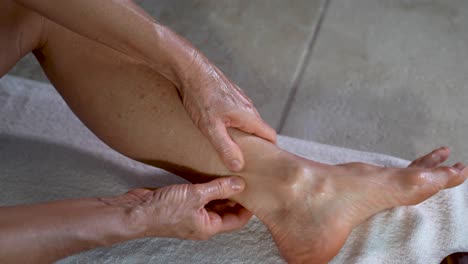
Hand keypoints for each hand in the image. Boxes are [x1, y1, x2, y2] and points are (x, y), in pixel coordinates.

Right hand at [105, 176, 251, 239]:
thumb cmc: (162, 211)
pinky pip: (201, 195)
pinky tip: (212, 173)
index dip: (249, 207)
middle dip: (237, 196)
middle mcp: (202, 222)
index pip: (237, 220)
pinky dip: (208, 186)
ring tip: (232, 173)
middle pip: (227, 210)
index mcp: (209, 227)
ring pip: (214, 201)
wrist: (135, 211)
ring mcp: (192, 213)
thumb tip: (240, 183)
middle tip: (246, 179)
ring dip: (222, 189)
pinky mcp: (182, 203)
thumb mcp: (196, 196)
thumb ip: (219, 189)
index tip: (256, 191)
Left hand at [177, 53, 276, 171]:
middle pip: (259, 129)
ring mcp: (239, 99)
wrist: (189, 69)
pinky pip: (237, 113)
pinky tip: (219, 128)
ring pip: (247, 121)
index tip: (264, 162)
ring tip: (231, 146)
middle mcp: (248, 106)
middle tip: (244, 159)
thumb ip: (225, 147)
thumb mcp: (210, 127)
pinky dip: (234, 123)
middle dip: (255, 144)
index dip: (270, 150)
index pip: (270, 136)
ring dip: (243, 133)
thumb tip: (238, 166)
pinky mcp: (229, 94)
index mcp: (249, 116)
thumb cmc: (199, 96)